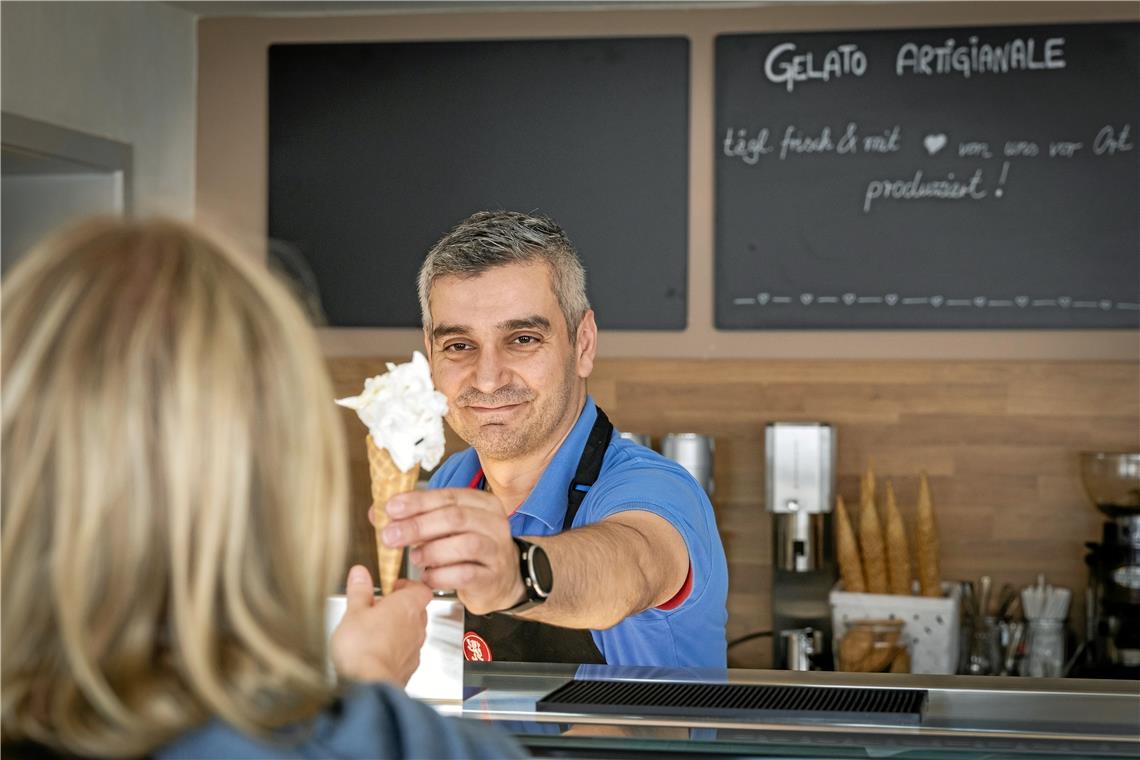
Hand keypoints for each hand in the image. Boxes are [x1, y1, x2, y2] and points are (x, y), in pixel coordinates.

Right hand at [330, 565, 431, 685]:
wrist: (369, 684)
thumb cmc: (363, 647)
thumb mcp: (354, 611)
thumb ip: (359, 590)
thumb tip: (360, 574)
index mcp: (407, 606)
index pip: (422, 589)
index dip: (409, 586)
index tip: (394, 586)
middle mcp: (417, 626)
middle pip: (418, 610)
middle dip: (400, 607)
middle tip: (380, 607)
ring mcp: (415, 648)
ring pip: (412, 632)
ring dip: (398, 629)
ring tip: (375, 630)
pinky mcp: (409, 668)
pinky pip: (406, 653)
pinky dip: (395, 650)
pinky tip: (376, 652)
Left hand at [373, 488, 525, 614]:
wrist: (499, 581)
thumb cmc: (468, 551)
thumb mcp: (446, 528)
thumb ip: (416, 518)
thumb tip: (378, 513)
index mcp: (482, 503)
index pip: (448, 496)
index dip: (417, 502)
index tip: (392, 508)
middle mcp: (493, 523)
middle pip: (455, 518)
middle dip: (418, 526)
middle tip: (391, 536)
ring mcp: (497, 550)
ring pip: (465, 545)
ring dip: (432, 551)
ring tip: (415, 557)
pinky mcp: (492, 577)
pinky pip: (466, 574)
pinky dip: (440, 575)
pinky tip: (427, 576)